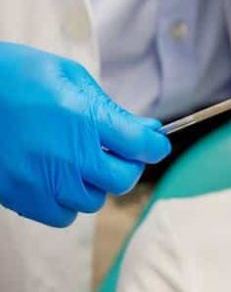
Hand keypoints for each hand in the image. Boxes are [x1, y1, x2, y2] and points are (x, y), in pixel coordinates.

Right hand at [0, 43, 170, 226]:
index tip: (152, 142)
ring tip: (77, 162)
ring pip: (94, 201)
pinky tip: (57, 180)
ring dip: (94, 184)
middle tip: (115, 151)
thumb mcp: (68, 76)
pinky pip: (62, 217)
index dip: (155, 144)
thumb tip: (146, 129)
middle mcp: (68, 155)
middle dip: (127, 165)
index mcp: (85, 119)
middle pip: (124, 179)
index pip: (143, 146)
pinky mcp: (20, 197)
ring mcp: (43, 180)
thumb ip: (109, 107)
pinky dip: (66, 203)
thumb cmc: (15, 74)